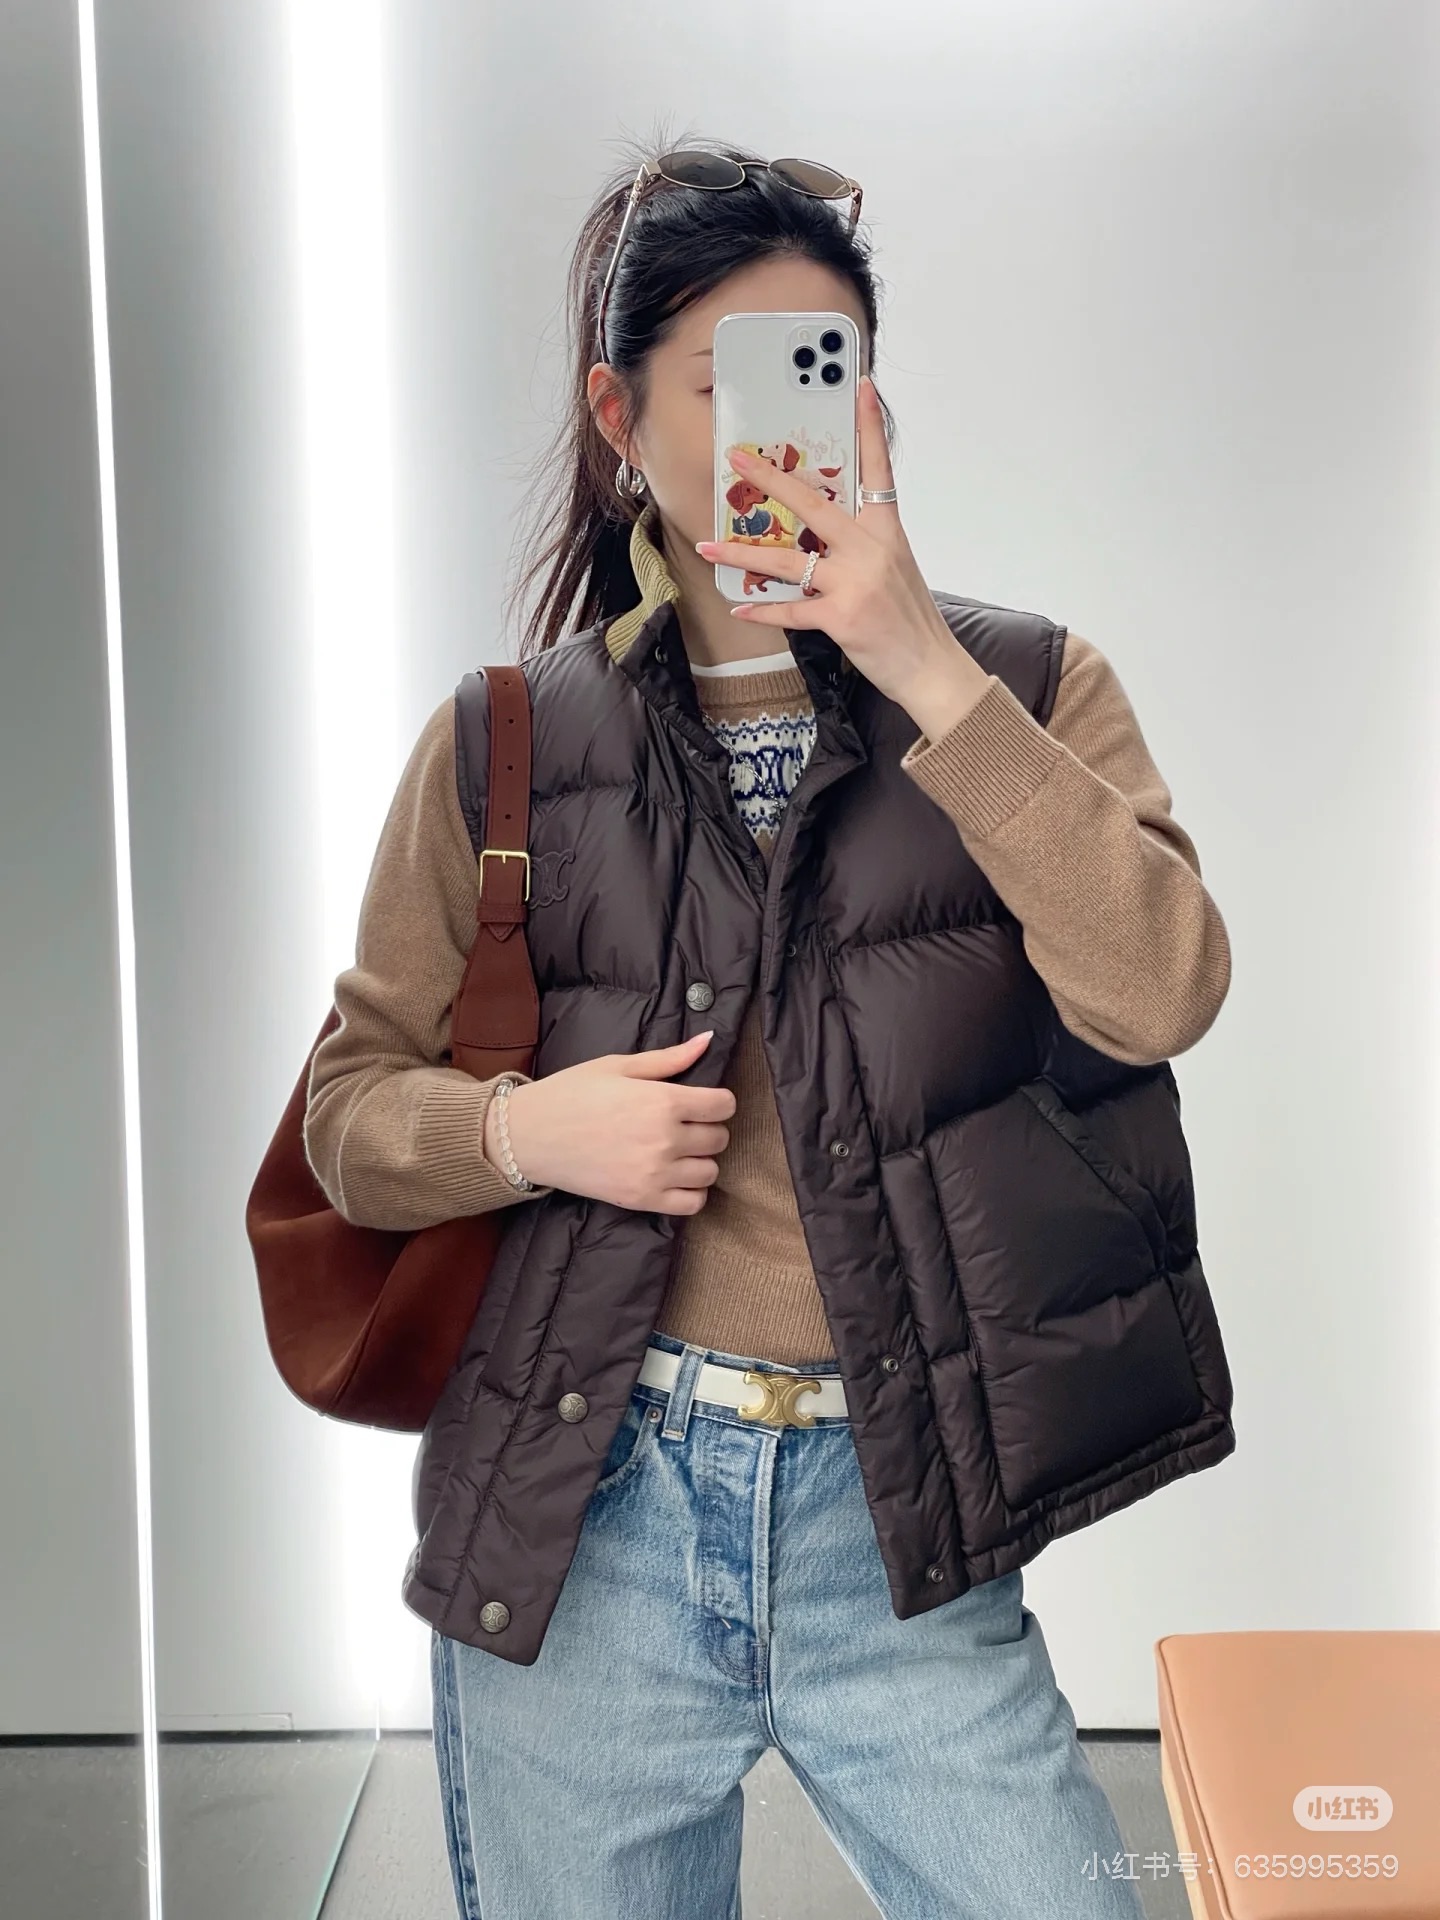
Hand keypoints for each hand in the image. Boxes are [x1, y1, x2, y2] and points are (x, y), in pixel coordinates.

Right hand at [487, 1032, 735, 1215]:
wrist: (530, 1135)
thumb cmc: (572, 1094)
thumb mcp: (618, 1066)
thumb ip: (668, 1058)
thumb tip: (709, 1041)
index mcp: (663, 1101)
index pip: (723, 1105)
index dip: (717, 1101)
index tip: (702, 1102)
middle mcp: (665, 1138)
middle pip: (719, 1138)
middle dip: (707, 1128)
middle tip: (684, 1125)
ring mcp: (655, 1173)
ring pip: (710, 1172)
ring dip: (699, 1160)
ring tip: (677, 1152)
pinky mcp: (641, 1199)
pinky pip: (692, 1203)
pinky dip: (690, 1192)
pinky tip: (673, 1177)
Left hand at [694, 374, 990, 717]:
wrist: (931, 668)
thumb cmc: (910, 620)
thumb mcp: (895, 569)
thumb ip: (863, 546)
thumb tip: (823, 534)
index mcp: (888, 532)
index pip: (878, 469)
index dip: (869, 426)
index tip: (860, 386)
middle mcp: (871, 550)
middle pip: (814, 505)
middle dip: (771, 479)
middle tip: (738, 458)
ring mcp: (855, 582)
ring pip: (788, 560)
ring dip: (742, 552)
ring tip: (709, 544)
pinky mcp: (841, 617)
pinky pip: (791, 610)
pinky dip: (763, 612)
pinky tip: (740, 608)